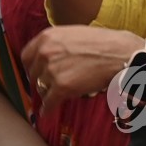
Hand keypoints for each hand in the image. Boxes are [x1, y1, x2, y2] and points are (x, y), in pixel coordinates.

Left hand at [21, 25, 140, 112]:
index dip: (30, 66)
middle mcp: (45, 52)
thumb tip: (49, 54)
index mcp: (46, 37)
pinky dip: (48, 108)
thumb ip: (56, 43)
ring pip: (41, 87)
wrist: (118, 54)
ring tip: (52, 96)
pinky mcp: (62, 87)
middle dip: (38, 80)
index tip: (34, 72)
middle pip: (33, 72)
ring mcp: (52, 70)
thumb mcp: (72, 33)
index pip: (26, 55)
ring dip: (46, 93)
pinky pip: (49, 102)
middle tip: (45, 85)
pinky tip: (47, 112)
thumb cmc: (101, 42)